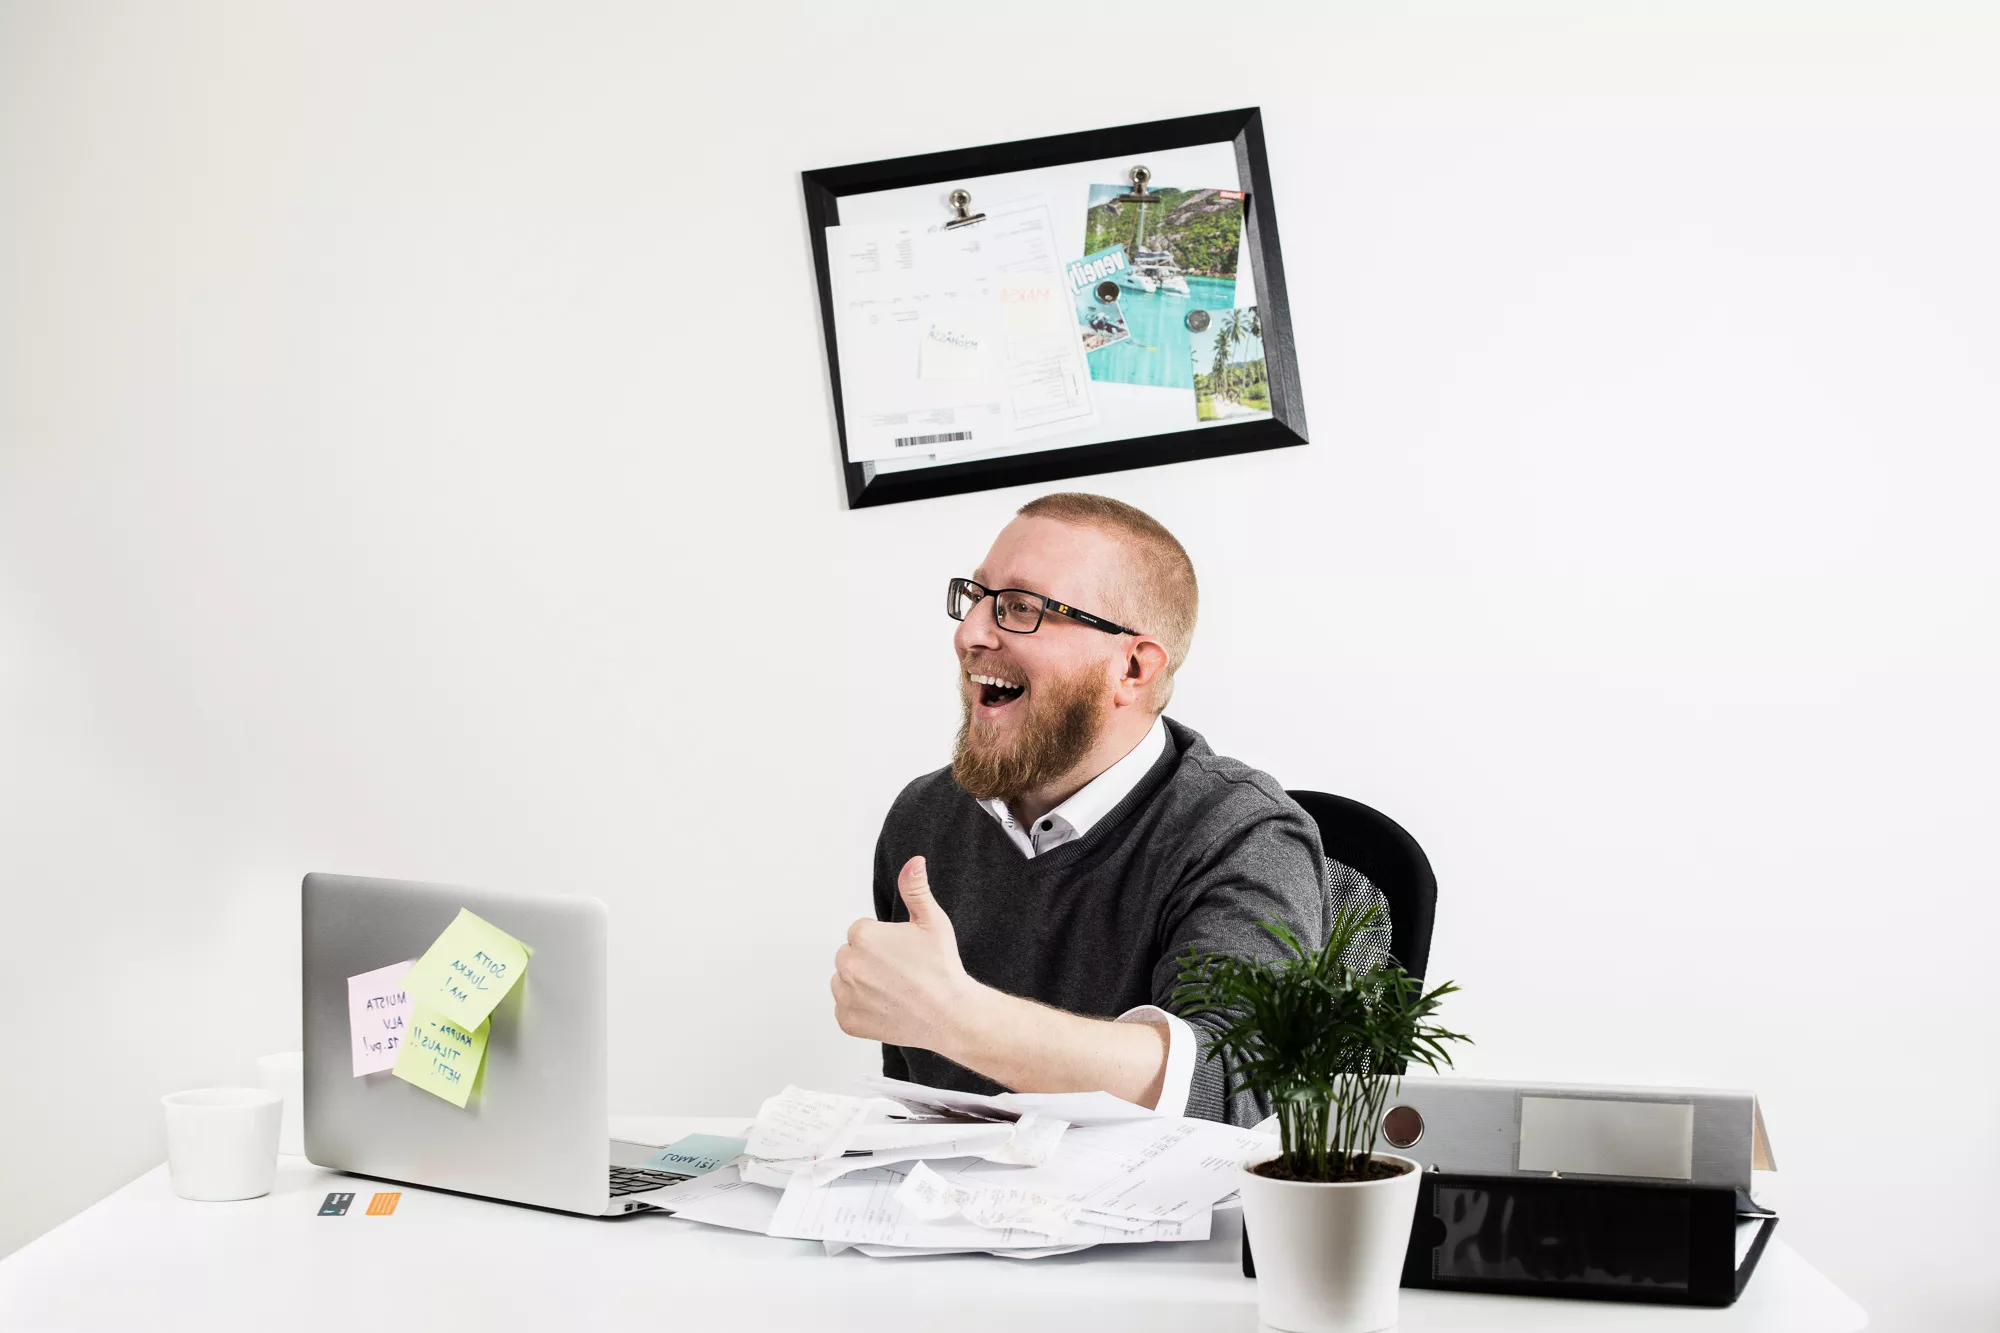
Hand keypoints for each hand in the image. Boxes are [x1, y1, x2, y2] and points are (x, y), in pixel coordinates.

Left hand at [832, 856, 975, 1051]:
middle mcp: (847, 964)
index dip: (885, 941)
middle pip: (851, 955)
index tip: (904, 953)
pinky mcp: (847, 1020)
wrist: (951, 1015)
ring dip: (863, 983)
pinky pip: (846, 1007)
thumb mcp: (932, 922)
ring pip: (846, 980)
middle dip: (870, 960)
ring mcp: (845, 994)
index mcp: (862, 936)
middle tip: (901, 972)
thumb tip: (913, 862)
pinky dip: (861, 1008)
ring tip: (895, 990)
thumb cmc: (942, 968)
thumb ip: (915, 889)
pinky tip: (887, 1007)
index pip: (861, 932)